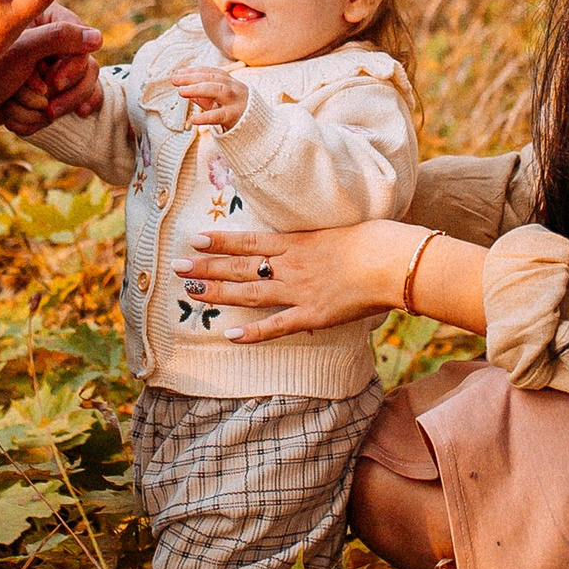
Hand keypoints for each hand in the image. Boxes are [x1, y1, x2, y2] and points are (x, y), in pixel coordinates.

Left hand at [0, 8, 103, 135]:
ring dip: (39, 111)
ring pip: (72, 98)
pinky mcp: (38, 98)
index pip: (83, 46)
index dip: (72, 69)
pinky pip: (55, 114)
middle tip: (48, 109)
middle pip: (86, 74)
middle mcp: (50, 47)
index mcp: (46, 24)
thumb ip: (60, 39)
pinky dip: (31, 120)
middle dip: (63, 97)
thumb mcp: (22, 52)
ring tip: (15, 108)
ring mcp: (45, 74)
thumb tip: (98, 38)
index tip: (53, 83)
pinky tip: (10, 117)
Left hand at [169, 60, 246, 133]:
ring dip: (198, 89)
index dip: (195, 71)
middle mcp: (235, 89)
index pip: (212, 73)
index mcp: (232, 84)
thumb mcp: (220, 104)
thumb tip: (187, 91)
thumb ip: (205, 98)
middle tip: (175, 80)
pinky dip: (205, 117)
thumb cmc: (237, 116)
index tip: (179, 73)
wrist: (260, 132)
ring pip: (219, 90)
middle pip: (214, 78)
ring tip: (181, 91)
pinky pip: (220, 115)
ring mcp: (237, 102)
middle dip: (193, 77)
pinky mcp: (236, 118)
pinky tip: (192, 119)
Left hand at [176, 217, 410, 337]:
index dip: (220, 241)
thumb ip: (317, 243)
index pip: (249, 240)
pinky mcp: (312, 315)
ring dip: (218, 293)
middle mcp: (290, 266)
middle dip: (206, 267)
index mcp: (296, 243)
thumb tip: (308, 247)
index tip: (195, 239)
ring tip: (190, 293)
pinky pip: (277, 326)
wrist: (391, 261)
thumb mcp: (338, 232)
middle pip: (240, 267)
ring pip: (249, 293)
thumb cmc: (373, 241)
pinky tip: (230, 336)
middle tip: (177, 266)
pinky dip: (253, 332)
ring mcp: (299, 291)